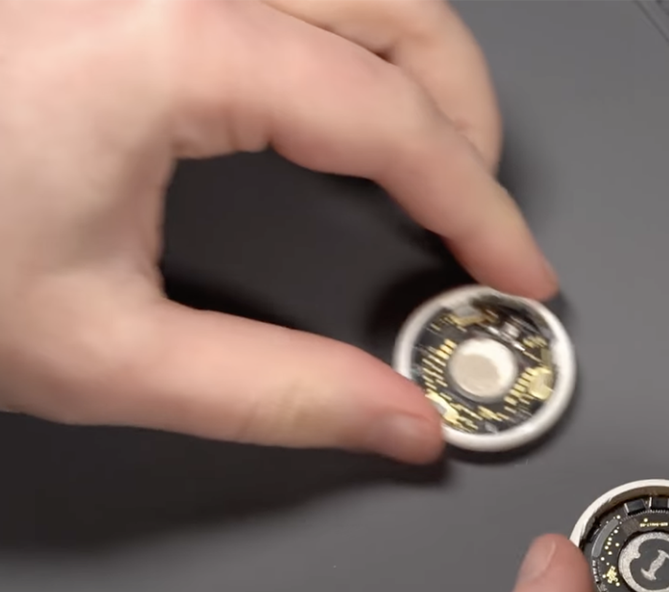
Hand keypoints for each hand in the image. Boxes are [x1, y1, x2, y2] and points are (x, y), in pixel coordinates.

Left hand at [0, 0, 554, 462]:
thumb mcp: (97, 352)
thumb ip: (276, 395)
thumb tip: (396, 418)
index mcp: (168, 45)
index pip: (392, 120)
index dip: (479, 205)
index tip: (514, 267)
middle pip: (399, 7)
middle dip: (466, 114)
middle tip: (475, 216)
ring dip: (410, 58)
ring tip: (420, 155)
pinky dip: (338, 33)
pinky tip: (331, 92)